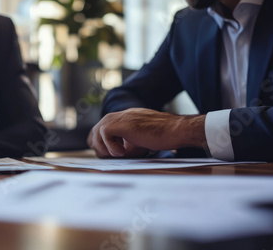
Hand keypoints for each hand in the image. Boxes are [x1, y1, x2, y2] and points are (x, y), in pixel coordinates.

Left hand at [87, 108, 205, 157]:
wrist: (177, 130)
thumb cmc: (164, 136)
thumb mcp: (140, 140)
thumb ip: (127, 142)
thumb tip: (115, 153)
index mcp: (124, 118)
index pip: (101, 129)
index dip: (102, 144)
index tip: (112, 154)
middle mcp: (121, 115)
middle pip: (94, 130)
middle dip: (99, 147)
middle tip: (113, 157)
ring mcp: (122, 117)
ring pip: (97, 131)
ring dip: (105, 147)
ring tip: (119, 154)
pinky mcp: (124, 123)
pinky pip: (104, 133)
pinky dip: (111, 146)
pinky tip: (123, 152)